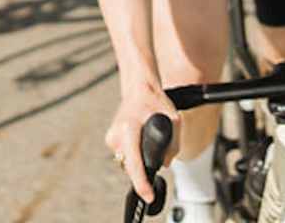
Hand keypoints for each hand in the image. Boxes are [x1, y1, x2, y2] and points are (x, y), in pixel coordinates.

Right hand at [105, 83, 180, 202]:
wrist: (140, 89)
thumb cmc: (157, 102)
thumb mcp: (175, 120)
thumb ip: (174, 144)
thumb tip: (165, 164)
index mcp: (130, 128)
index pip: (134, 162)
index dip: (142, 182)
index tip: (148, 195)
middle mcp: (117, 135)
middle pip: (131, 166)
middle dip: (144, 168)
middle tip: (155, 148)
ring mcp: (111, 137)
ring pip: (127, 161)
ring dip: (138, 158)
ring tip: (147, 137)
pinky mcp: (110, 139)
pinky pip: (124, 155)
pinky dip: (133, 152)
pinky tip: (139, 138)